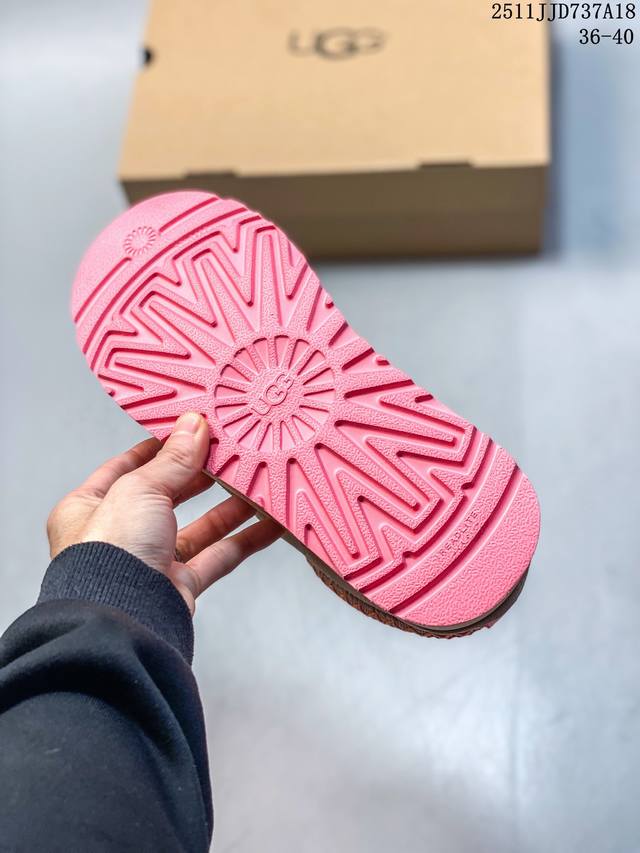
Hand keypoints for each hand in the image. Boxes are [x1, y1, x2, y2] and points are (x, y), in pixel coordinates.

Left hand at [46, 412, 281, 612]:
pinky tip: (269, 524)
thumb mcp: (140, 489)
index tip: (189, 431)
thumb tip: (193, 426)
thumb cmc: (108, 557)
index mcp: (91, 507)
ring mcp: (150, 562)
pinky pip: (218, 557)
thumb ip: (173, 459)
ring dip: (230, 506)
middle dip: (202, 475)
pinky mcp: (179, 586)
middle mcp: (119, 535)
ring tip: (257, 482)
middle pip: (168, 496)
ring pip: (198, 527)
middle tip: (230, 453)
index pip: (127, 467)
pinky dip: (245, 540)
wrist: (121, 621)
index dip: (159, 447)